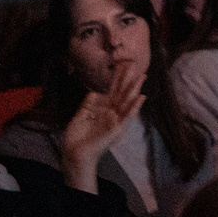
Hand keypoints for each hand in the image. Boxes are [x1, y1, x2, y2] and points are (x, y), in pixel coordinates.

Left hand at [59, 60, 144, 193]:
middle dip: (128, 78)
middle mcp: (111, 113)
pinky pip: (127, 116)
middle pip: (121, 92)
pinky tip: (141, 97)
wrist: (75, 153)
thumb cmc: (77, 138)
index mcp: (102, 110)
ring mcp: (116, 120)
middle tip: (134, 63)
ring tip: (142, 75)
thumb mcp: (80, 117)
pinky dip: (134, 107)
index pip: (112, 90)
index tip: (121, 65)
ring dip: (135, 88)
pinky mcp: (117, 128)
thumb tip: (95, 92)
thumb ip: (88, 105)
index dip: (117, 78)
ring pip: (127, 101)